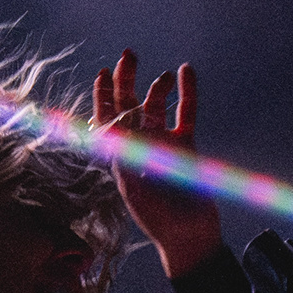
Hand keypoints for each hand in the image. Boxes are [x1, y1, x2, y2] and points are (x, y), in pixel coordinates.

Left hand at [94, 50, 221, 277]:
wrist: (190, 237)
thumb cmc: (158, 219)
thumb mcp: (134, 188)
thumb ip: (125, 157)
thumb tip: (114, 128)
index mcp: (121, 157)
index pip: (108, 120)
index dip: (103, 96)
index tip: (102, 73)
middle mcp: (139, 146)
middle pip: (130, 106)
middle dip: (126, 81)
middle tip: (128, 55)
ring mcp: (163, 144)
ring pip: (157, 107)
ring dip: (157, 88)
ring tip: (163, 75)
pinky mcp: (186, 147)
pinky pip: (185, 114)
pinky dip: (186, 93)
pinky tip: (185, 72)